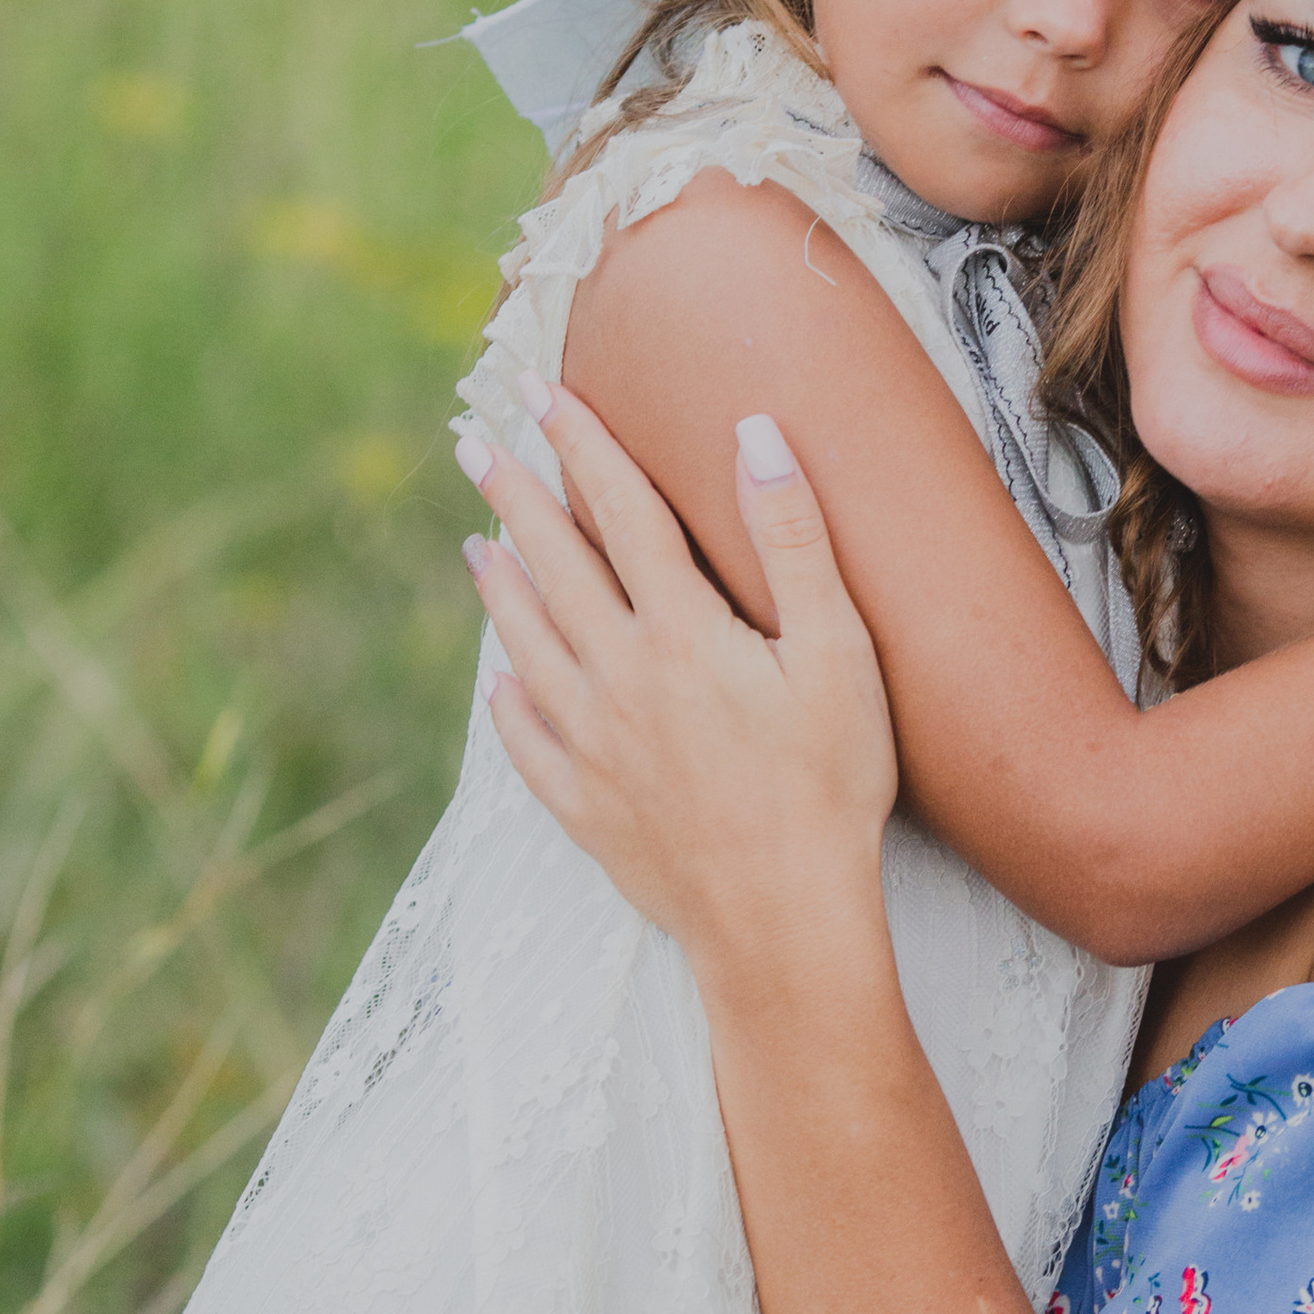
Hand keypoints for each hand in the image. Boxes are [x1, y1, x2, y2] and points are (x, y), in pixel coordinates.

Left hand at [462, 390, 896, 970]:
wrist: (782, 923)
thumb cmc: (828, 786)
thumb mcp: (839, 654)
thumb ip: (793, 539)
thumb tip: (755, 434)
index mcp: (681, 630)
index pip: (620, 510)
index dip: (582, 442)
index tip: (544, 389)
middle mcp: (618, 676)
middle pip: (554, 564)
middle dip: (514, 494)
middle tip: (475, 442)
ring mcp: (592, 744)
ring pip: (527, 642)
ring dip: (499, 585)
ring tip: (475, 544)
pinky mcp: (584, 805)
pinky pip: (527, 739)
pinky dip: (508, 700)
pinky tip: (500, 681)